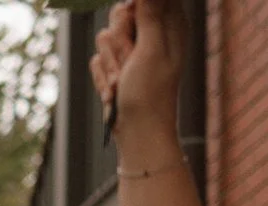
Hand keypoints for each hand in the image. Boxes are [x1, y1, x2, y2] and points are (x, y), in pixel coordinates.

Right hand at [93, 0, 187, 150]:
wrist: (137, 130)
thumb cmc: (150, 93)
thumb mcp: (151, 49)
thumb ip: (150, 13)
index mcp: (170, 23)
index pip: (146, 0)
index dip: (134, 8)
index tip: (130, 22)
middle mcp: (151, 33)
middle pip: (120, 12)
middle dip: (118, 39)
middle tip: (129, 59)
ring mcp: (132, 51)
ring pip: (104, 37)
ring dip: (110, 63)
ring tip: (122, 81)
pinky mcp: (115, 66)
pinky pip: (97, 58)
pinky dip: (103, 77)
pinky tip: (115, 91)